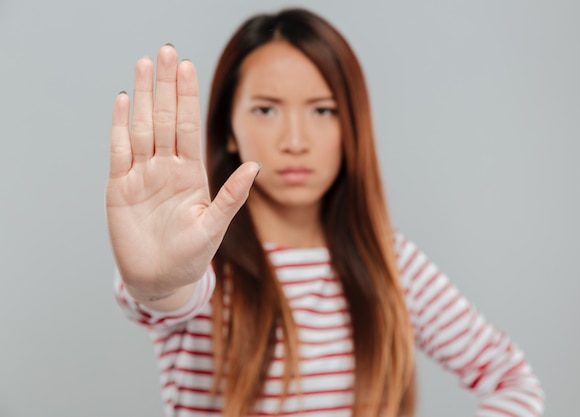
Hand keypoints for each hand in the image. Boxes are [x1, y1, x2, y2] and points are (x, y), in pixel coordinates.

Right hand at [105, 45, 257, 305]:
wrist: (160, 279)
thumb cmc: (191, 255)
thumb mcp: (215, 225)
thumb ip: (232, 196)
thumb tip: (256, 166)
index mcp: (191, 174)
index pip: (189, 127)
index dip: (187, 97)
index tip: (187, 67)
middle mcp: (167, 168)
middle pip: (165, 118)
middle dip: (165, 85)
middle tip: (165, 51)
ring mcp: (142, 175)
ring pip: (141, 128)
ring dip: (141, 97)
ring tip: (142, 65)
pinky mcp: (120, 188)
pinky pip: (119, 152)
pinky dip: (120, 127)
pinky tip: (123, 102)